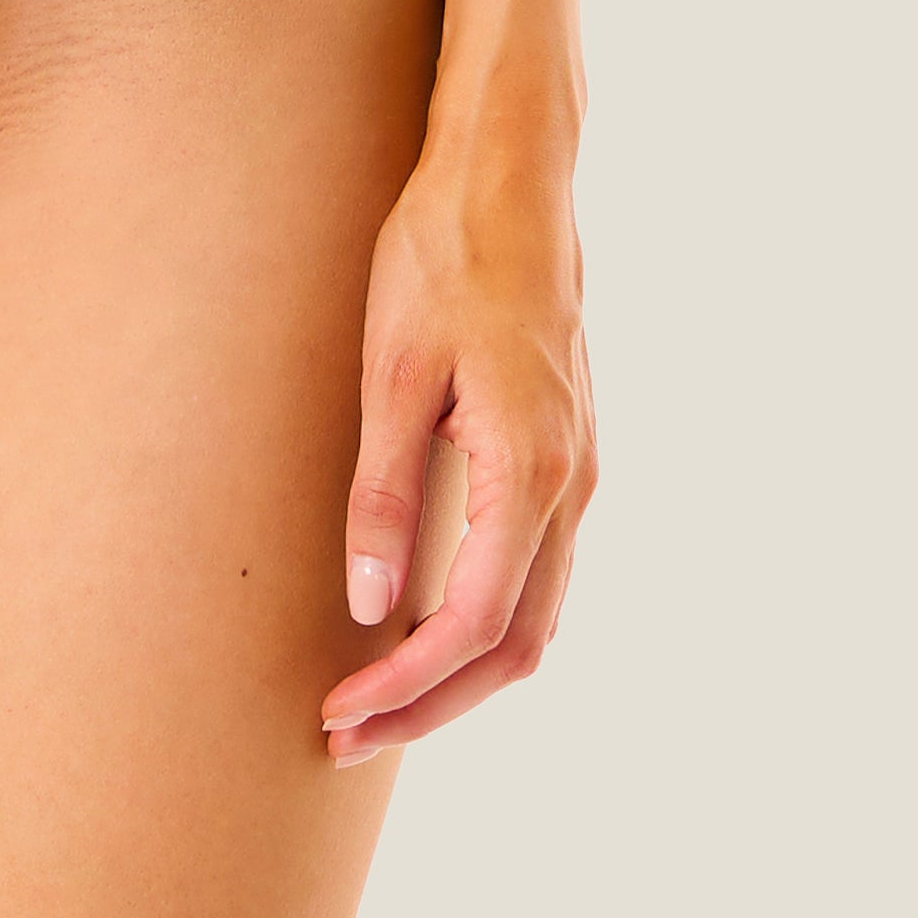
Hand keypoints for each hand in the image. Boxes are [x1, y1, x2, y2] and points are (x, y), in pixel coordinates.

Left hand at [320, 138, 595, 763]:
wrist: (512, 182)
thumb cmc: (442, 260)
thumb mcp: (391, 373)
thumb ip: (383, 495)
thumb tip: (370, 608)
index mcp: (530, 470)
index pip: (474, 624)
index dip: (406, 685)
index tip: (338, 713)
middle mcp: (571, 485)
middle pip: (516, 648)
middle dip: (431, 704)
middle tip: (343, 734)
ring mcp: (579, 474)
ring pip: (536, 619)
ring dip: (459, 674)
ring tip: (374, 700)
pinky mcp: (567, 457)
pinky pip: (538, 575)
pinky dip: (487, 626)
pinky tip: (425, 627)